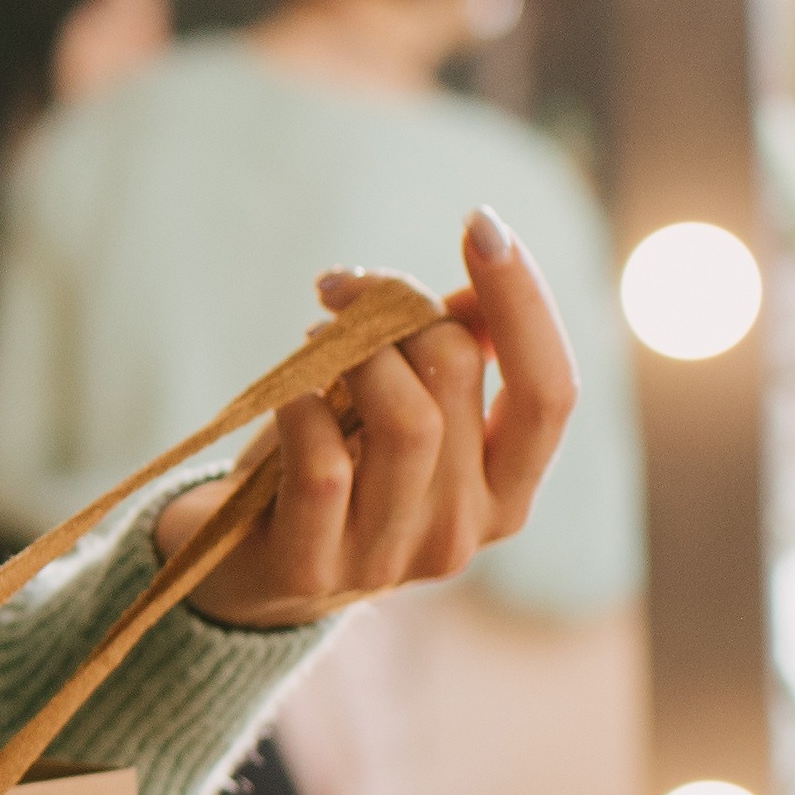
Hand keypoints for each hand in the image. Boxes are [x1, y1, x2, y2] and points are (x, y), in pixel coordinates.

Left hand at [162, 211, 578, 630]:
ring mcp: (389, 560)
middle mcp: (463, 533)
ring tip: (316, 340)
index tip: (481, 224)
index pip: (551, 393)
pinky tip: (287, 397)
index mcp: (505, 492)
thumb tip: (487, 285)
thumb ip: (460, 351)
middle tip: (344, 289)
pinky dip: (302, 407)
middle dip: (399, 308)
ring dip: (352, 352)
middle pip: (458, 378)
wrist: (242, 570)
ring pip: (404, 419)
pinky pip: (323, 463)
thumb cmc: (339, 464)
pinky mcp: (312, 569)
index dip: (526, 301)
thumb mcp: (405, 405)